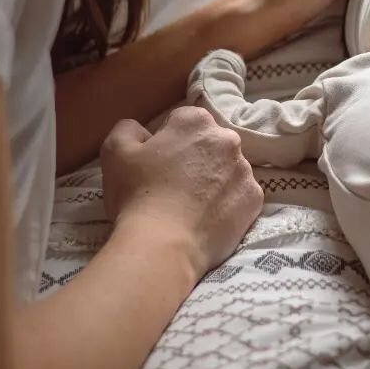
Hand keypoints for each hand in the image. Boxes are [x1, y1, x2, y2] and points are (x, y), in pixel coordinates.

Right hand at [100, 108, 263, 279]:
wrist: (163, 246)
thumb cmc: (137, 194)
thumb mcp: (115, 151)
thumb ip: (129, 128)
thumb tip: (143, 131)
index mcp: (195, 121)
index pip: (181, 122)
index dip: (166, 142)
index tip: (157, 164)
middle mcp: (227, 140)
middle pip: (209, 143)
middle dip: (194, 157)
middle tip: (173, 185)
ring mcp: (245, 171)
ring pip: (227, 169)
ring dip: (213, 180)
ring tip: (190, 206)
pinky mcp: (254, 200)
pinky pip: (239, 195)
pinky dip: (227, 203)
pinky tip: (207, 218)